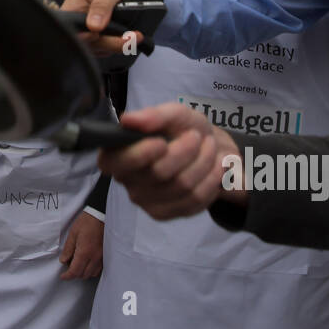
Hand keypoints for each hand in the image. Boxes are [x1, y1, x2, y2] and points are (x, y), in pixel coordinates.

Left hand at [59, 211, 104, 279]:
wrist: (100, 216)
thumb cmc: (86, 222)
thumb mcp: (73, 234)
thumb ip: (68, 249)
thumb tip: (63, 261)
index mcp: (84, 252)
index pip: (75, 271)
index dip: (67, 276)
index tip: (63, 276)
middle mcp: (94, 257)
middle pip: (83, 275)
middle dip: (74, 274)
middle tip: (69, 266)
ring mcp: (101, 257)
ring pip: (92, 274)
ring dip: (83, 272)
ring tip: (78, 263)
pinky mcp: (105, 255)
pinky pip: (98, 269)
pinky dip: (91, 270)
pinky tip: (87, 262)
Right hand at [61, 0, 146, 55]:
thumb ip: (102, 4)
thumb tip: (93, 26)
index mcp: (75, 2)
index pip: (67, 24)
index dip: (80, 34)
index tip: (97, 34)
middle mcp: (79, 18)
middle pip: (82, 40)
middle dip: (105, 43)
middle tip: (127, 39)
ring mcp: (89, 30)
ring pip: (94, 48)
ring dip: (114, 46)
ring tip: (134, 38)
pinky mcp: (100, 39)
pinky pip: (104, 50)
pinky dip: (117, 47)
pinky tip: (130, 40)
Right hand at [99, 102, 243, 220]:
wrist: (207, 149)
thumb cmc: (183, 129)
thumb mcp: (174, 114)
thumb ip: (153, 116)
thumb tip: (128, 121)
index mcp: (117, 153)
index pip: (115, 162)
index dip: (140, 154)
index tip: (162, 142)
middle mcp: (126, 180)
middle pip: (158, 172)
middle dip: (186, 150)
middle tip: (196, 136)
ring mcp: (145, 201)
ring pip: (181, 185)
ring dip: (203, 162)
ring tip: (209, 147)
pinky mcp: (165, 214)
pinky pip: (194, 199)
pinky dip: (211, 180)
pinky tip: (212, 168)